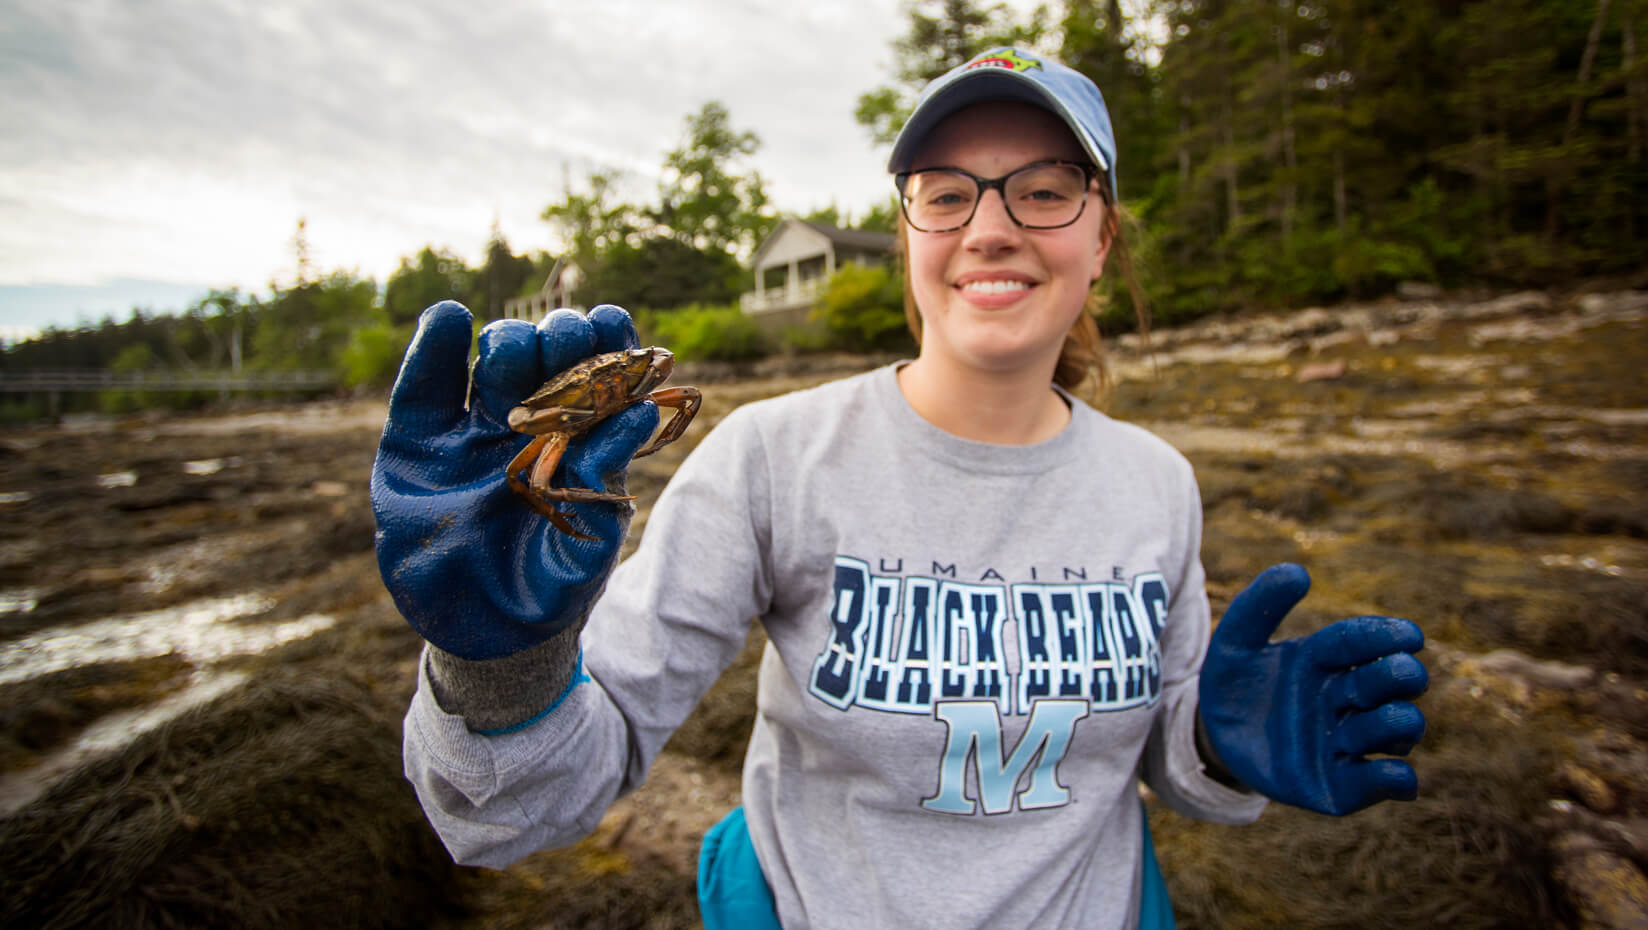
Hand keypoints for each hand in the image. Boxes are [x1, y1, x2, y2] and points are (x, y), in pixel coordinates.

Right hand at [370, 301, 658, 660]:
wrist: (484, 632)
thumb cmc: (550, 585)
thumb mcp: (589, 542)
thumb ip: (606, 478)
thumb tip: (642, 413)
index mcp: (581, 438)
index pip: (601, 373)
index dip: (609, 340)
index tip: (611, 324)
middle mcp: (532, 423)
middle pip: (550, 354)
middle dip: (561, 337)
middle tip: (565, 342)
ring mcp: (474, 429)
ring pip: (494, 359)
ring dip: (510, 341)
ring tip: (511, 355)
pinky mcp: (417, 443)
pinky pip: (423, 386)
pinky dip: (432, 347)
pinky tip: (449, 319)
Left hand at [1198, 563, 1428, 815]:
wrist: (1214, 738)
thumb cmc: (1234, 683)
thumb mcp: (1234, 643)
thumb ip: (1259, 605)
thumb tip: (1300, 572)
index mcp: (1325, 658)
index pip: (1360, 641)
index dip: (1384, 636)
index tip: (1411, 635)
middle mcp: (1346, 698)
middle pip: (1388, 682)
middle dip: (1398, 676)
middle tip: (1400, 671)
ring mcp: (1347, 740)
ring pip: (1394, 730)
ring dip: (1396, 723)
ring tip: (1385, 717)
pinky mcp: (1342, 784)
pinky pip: (1381, 782)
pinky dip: (1396, 780)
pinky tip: (1396, 775)